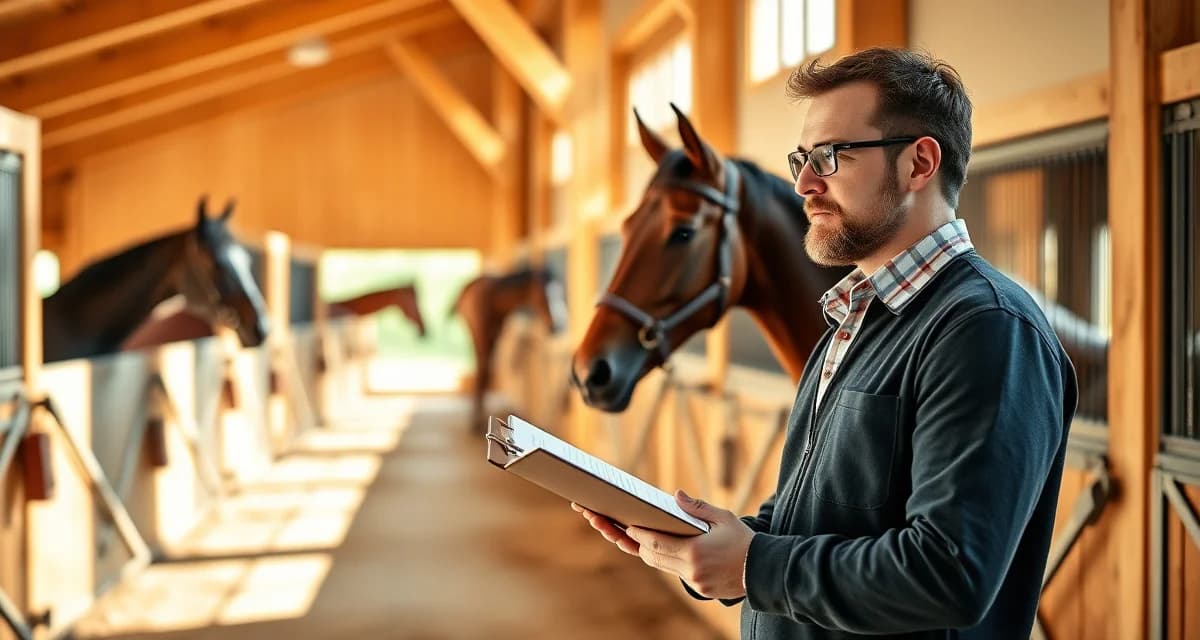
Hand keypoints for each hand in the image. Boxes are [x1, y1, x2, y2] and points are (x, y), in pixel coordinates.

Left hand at [574, 490, 753, 599]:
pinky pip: (673, 572)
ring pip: (659, 566)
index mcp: (695, 552)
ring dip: (646, 551)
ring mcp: (694, 582)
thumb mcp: (724, 518)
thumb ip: (697, 507)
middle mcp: (691, 570)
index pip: (654, 543)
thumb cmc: (745, 541)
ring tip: (630, 535)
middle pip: (651, 556)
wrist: (766, 571)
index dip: (636, 533)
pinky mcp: (699, 589)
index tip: (622, 523)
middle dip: (634, 541)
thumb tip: (675, 494)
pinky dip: (663, 559)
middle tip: (616, 526)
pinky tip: (658, 546)